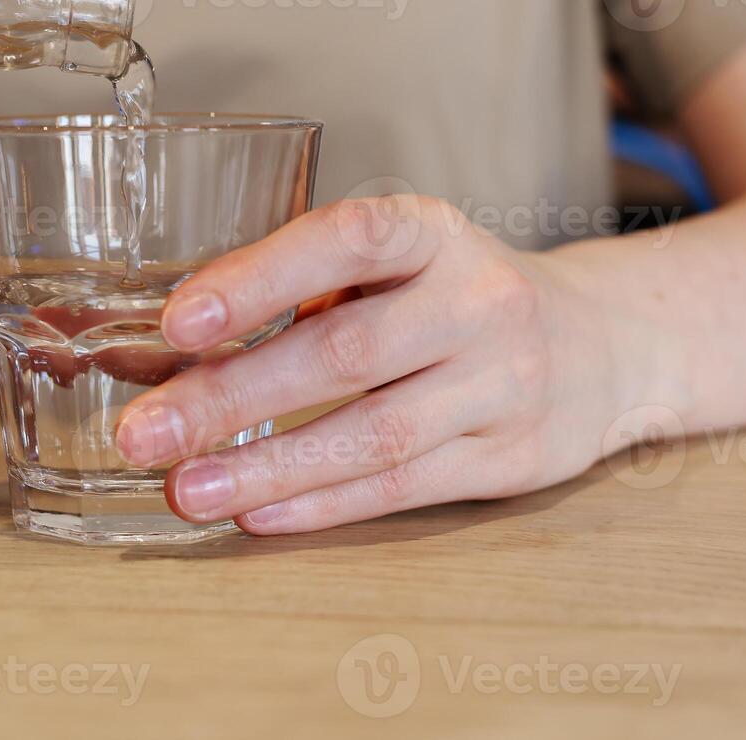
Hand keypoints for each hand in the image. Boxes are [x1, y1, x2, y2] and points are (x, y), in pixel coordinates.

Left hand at [115, 196, 649, 534]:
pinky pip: (405, 486)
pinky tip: (256, 512)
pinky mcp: (512, 457)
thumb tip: (150, 350)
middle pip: (347, 353)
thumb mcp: (392, 267)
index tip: (179, 320)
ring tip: (184, 489)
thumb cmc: (453, 297)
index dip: (262, 277)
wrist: (601, 343)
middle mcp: (477, 301)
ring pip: (375, 434)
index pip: (348, 240)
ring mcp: (504, 383)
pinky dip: (323, 503)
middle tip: (144, 430)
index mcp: (434, 234)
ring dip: (268, 466)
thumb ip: (293, 295)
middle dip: (233, 397)